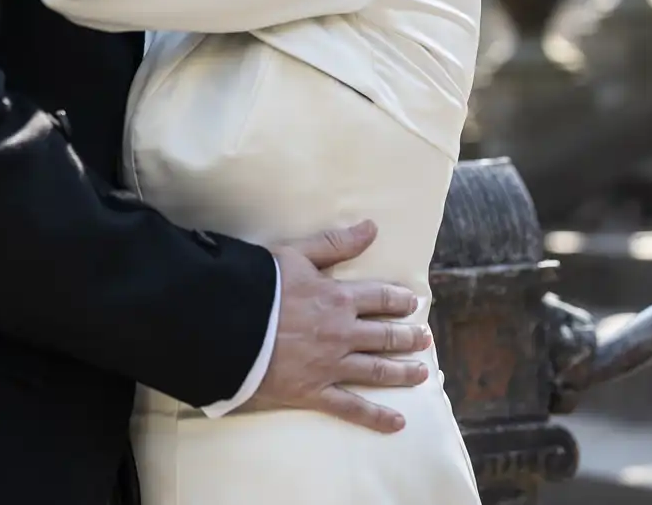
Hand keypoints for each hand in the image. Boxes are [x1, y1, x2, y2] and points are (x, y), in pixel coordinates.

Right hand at [244, 220, 432, 433]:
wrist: (227, 325)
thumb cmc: (257, 285)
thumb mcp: (295, 254)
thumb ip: (334, 243)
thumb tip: (371, 228)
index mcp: (338, 299)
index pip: (381, 298)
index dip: (400, 300)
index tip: (413, 303)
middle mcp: (342, 334)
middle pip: (385, 336)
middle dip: (408, 337)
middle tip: (424, 339)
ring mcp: (330, 366)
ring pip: (377, 370)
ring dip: (402, 371)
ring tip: (421, 372)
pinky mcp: (314, 392)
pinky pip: (351, 407)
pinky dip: (376, 417)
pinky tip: (397, 423)